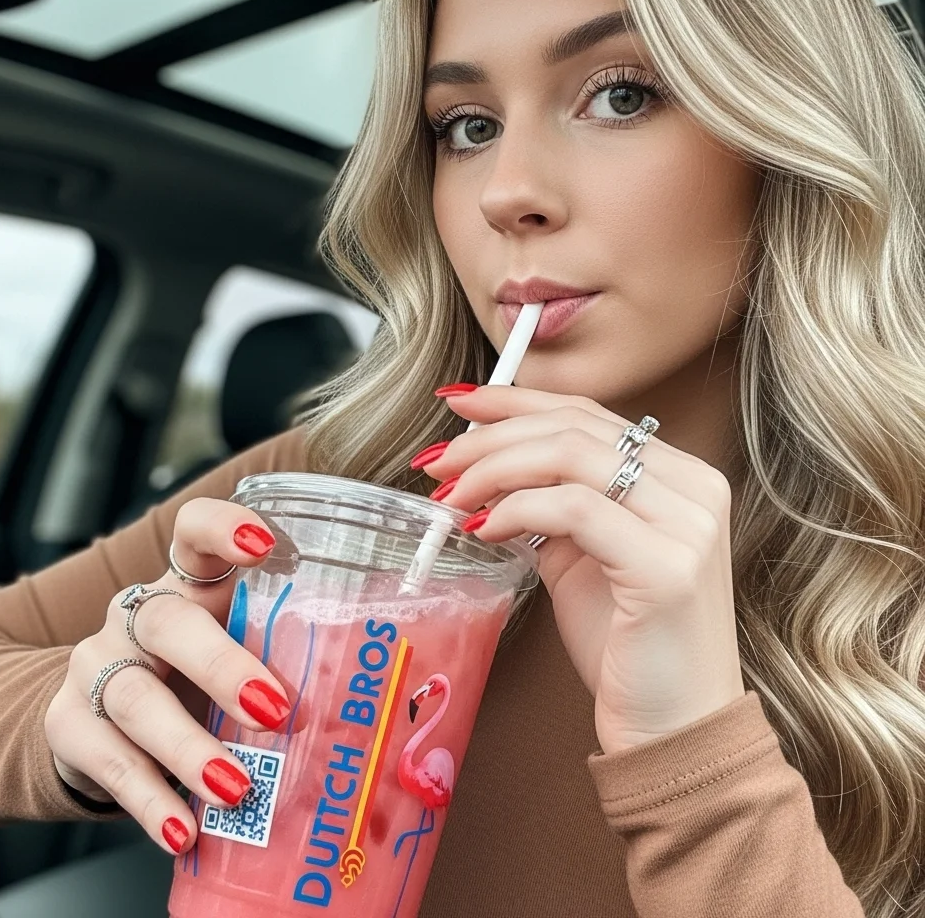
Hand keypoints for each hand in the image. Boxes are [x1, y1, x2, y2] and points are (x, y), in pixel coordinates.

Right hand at [44, 498, 291, 854]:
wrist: (99, 717)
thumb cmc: (193, 677)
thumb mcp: (235, 654)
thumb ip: (284, 664)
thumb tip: (374, 711)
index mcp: (187, 585)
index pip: (194, 532)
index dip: (224, 528)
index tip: (265, 544)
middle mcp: (137, 615)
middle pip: (169, 622)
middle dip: (221, 666)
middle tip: (274, 709)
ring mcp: (97, 665)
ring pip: (136, 697)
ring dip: (189, 747)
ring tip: (236, 787)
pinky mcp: (68, 724)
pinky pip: (108, 761)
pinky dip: (149, 799)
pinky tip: (182, 830)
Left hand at [419, 385, 745, 754]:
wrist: (673, 730)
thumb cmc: (626, 646)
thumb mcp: (582, 558)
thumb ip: (548, 507)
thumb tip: (483, 470)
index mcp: (679, 477)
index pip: (586, 413)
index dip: (516, 401)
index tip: (458, 403)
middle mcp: (694, 488)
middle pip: (573, 426)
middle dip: (490, 436)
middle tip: (438, 462)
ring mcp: (688, 524)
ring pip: (570, 456)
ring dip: (493, 469)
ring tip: (450, 498)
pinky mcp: (668, 566)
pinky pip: (574, 509)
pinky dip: (516, 510)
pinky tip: (483, 529)